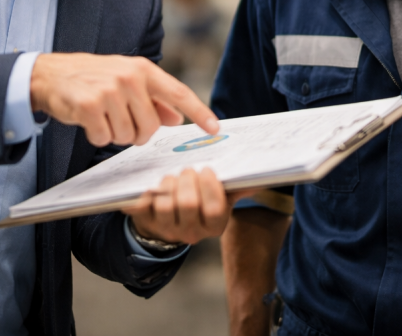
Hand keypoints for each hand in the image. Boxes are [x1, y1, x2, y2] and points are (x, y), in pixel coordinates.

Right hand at [30, 53, 218, 146]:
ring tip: (103, 116)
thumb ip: (153, 100)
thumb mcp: (127, 81)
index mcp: (143, 70)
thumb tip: (176, 118)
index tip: (215, 128)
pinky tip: (89, 120)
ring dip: (116, 134)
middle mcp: (129, 78)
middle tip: (121, 121)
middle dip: (138, 133)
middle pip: (151, 127)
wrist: (50, 74)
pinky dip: (97, 135)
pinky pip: (104, 137)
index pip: (178, 93)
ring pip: (128, 135)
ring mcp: (109, 91)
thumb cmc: (93, 78)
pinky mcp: (89, 105)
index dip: (199, 112)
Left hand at [122, 168, 254, 245]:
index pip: (214, 209)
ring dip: (167, 184)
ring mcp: (167, 229)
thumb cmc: (201, 200)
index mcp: (215, 225)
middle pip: (188, 204)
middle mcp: (192, 232)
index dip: (210, 187)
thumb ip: (237, 186)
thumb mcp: (222, 195)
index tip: (206, 169)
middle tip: (187, 169)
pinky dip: (145, 193)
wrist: (171, 218)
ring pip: (165, 205)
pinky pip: (141, 207)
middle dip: (187, 180)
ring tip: (171, 176)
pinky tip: (150, 185)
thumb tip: (260, 176)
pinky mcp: (146, 222)